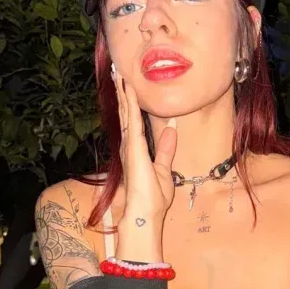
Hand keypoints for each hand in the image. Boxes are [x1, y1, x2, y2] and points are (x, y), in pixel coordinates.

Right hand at [114, 69, 176, 216]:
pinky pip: (132, 120)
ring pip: (126, 113)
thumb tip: (171, 128)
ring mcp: (129, 146)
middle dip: (122, 94)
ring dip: (123, 93)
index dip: (130, 104)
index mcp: (136, 151)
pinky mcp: (133, 148)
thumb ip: (165, 148)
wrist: (146, 215)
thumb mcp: (164, 169)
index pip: (132, 122)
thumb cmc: (153, 199)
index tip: (127, 87)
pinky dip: (131, 103)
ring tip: (119, 74)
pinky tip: (129, 89)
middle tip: (118, 73)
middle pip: (125, 114)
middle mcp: (129, 146)